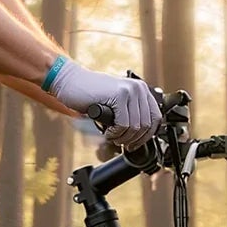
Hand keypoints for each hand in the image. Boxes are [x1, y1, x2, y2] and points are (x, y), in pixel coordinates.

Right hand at [46, 59, 161, 146]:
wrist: (71, 82)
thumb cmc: (91, 95)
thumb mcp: (117, 104)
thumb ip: (131, 113)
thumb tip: (141, 136)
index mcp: (141, 89)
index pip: (155, 118)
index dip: (146, 136)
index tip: (135, 143)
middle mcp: (138, 88)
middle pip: (146, 125)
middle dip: (133, 139)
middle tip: (120, 142)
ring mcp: (130, 90)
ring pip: (135, 127)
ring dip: (123, 137)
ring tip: (112, 136)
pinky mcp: (119, 95)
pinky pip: (124, 124)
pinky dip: (115, 133)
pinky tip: (107, 131)